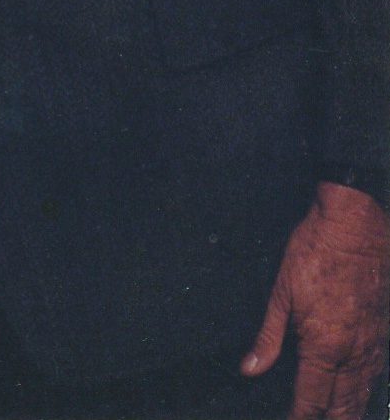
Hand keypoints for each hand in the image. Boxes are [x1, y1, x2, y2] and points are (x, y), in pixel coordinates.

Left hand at [242, 182, 389, 418]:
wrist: (355, 226)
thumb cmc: (315, 252)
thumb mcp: (281, 292)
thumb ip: (268, 336)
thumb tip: (251, 368)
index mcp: (323, 346)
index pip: (312, 399)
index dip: (300, 417)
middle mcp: (353, 353)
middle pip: (344, 408)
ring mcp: (374, 344)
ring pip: (365, 394)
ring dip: (350, 412)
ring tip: (336, 417)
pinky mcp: (386, 332)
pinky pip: (379, 373)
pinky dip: (368, 389)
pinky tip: (360, 392)